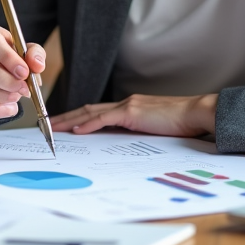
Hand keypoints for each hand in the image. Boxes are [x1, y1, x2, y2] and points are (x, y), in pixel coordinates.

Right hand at [0, 24, 45, 119]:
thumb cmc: (12, 58)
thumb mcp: (26, 51)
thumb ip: (34, 54)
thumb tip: (37, 65)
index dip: (8, 58)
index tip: (24, 71)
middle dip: (7, 80)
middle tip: (24, 88)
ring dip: (5, 95)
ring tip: (18, 96)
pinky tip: (11, 107)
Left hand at [49, 93, 217, 136]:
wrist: (196, 113)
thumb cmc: (180, 122)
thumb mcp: (153, 127)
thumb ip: (136, 130)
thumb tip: (122, 141)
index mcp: (129, 106)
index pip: (97, 110)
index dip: (78, 116)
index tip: (63, 124)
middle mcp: (125, 102)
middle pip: (87, 109)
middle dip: (66, 117)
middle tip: (47, 124)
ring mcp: (127, 106)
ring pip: (90, 112)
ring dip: (70, 120)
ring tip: (53, 127)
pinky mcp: (132, 112)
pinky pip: (104, 119)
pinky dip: (88, 125)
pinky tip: (76, 131)